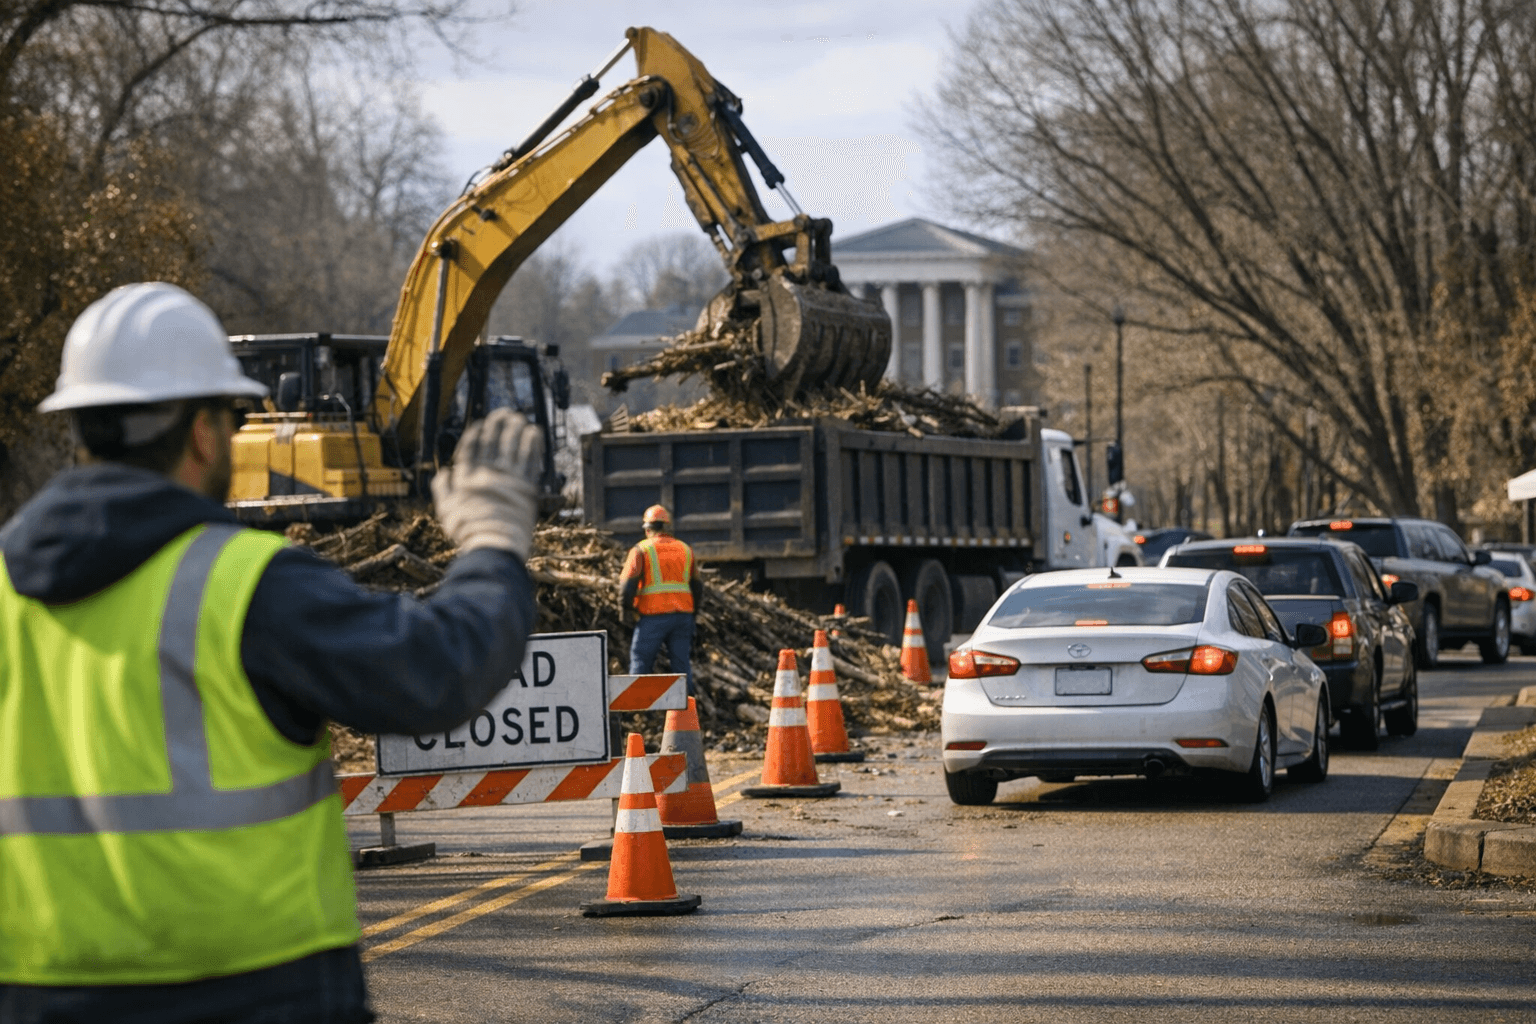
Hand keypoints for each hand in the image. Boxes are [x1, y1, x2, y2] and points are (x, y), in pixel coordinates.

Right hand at [431, 409, 543, 558]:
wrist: (493, 541)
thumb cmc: (468, 529)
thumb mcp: (446, 510)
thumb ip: (442, 489)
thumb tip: (443, 472)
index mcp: (467, 476)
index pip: (471, 448)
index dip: (476, 434)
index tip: (481, 423)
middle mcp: (487, 472)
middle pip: (493, 442)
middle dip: (498, 425)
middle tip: (504, 413)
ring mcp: (508, 478)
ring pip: (512, 447)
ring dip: (516, 430)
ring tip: (520, 418)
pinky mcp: (527, 485)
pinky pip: (530, 459)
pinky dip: (533, 444)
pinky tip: (535, 432)